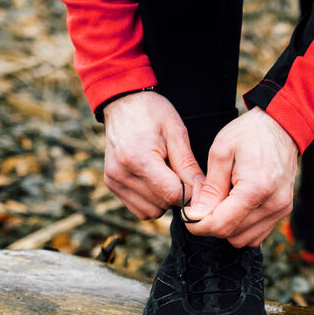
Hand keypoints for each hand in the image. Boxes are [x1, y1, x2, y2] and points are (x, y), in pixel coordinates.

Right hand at [103, 90, 204, 218]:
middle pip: (163, 205)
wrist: (124, 102)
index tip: (197, 182)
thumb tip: (202, 192)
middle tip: (181, 173)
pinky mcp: (111, 185)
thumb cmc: (152, 113)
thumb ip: (188, 166)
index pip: (173, 195)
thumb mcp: (177, 133)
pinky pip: (139, 209)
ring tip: (166, 174)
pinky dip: (152, 201)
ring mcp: (114, 181)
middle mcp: (121, 174)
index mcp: (138, 159)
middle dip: (178, 195)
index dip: (191, 192)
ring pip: (151, 212)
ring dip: (165, 200)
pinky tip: (156, 181)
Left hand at [184, 107, 298, 246]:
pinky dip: (241, 227)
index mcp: (256, 187)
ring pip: (243, 239)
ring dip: (227, 227)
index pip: (221, 225)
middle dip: (211, 224)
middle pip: (231, 235)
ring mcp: (281, 209)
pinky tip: (236, 206)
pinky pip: (257, 234)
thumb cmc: (250, 133)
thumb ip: (209, 188)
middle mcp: (273, 203)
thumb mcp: (221, 152)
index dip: (198, 225)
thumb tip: (195, 216)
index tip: (188, 213)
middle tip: (205, 201)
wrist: (281, 126)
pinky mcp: (283, 211)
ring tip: (222, 201)